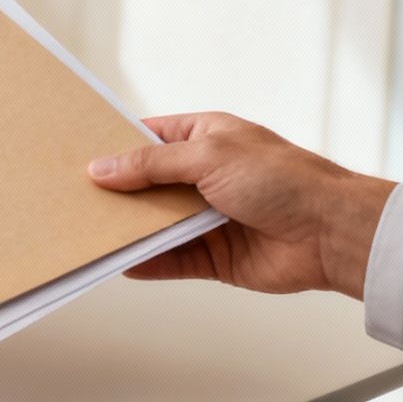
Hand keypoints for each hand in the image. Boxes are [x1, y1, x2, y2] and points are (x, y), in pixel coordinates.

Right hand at [87, 112, 393, 297]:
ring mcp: (208, 217)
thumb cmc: (284, 179)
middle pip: (146, 184)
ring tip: (87, 233)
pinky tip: (121, 264)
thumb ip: (152, 165)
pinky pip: (171, 260)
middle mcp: (204, 176)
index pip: (149, 138)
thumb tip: (102, 168)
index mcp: (206, 138)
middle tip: (72, 199)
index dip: (115, 146)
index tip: (77, 155)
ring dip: (127, 229)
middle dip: (114, 192)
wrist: (330, 233)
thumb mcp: (209, 156)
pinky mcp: (214, 256)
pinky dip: (148, 263)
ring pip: (155, 224)